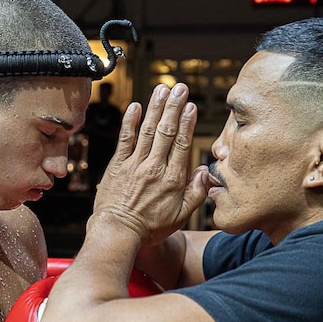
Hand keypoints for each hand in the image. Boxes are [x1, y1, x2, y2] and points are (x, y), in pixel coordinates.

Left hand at [91, 83, 207, 247]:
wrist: (117, 233)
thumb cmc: (150, 228)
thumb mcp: (181, 216)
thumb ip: (196, 193)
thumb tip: (205, 171)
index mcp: (172, 179)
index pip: (182, 144)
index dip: (187, 122)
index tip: (190, 105)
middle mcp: (155, 168)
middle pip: (167, 131)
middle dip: (174, 107)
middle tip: (179, 88)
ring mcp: (134, 165)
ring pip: (148, 131)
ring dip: (156, 108)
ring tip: (162, 90)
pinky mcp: (117, 165)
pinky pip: (125, 139)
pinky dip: (130, 122)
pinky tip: (136, 106)